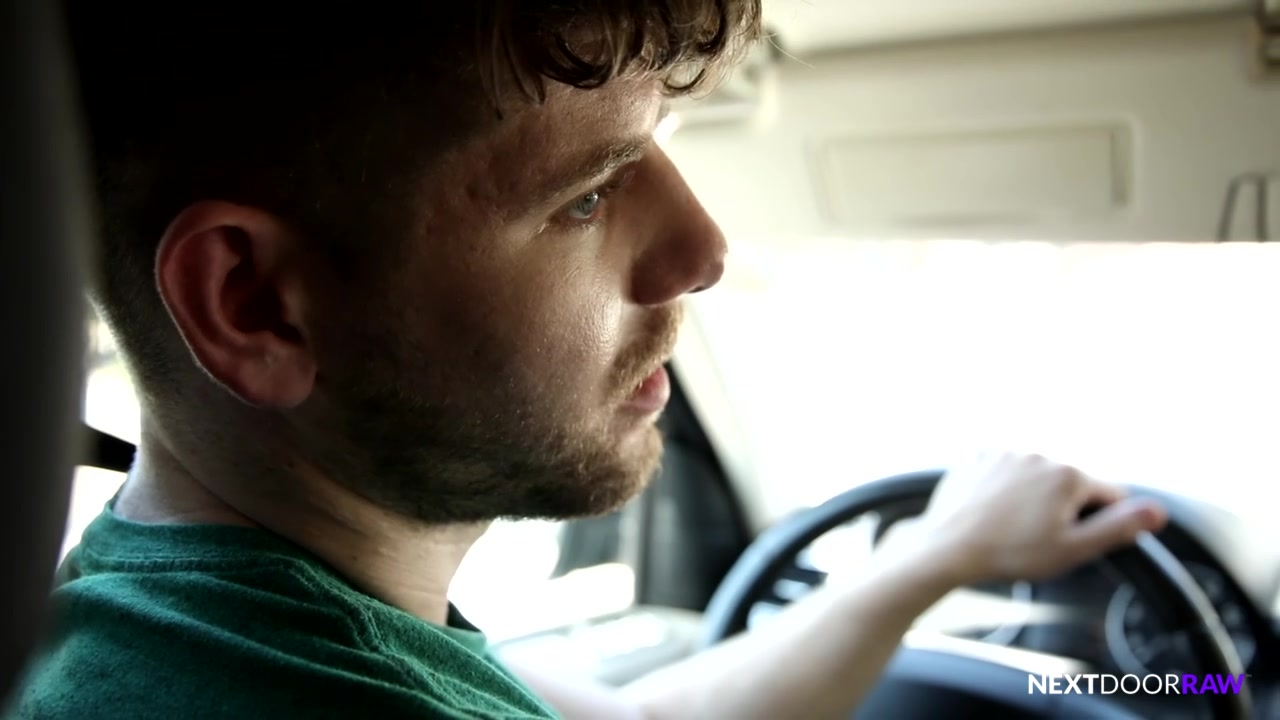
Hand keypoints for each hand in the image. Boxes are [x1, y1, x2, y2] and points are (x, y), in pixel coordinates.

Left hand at [911, 451, 1166, 584]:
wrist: (948, 548)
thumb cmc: (1010, 553)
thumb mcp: (1073, 549)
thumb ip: (1119, 527)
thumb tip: (1158, 510)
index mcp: (1068, 475)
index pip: (1107, 496)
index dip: (1098, 523)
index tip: (1072, 539)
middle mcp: (1039, 453)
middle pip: (1070, 484)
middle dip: (1063, 509)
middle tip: (1037, 537)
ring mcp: (1005, 452)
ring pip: (1036, 477)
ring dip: (1033, 497)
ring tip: (1011, 526)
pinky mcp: (978, 457)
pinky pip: (1005, 472)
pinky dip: (1004, 488)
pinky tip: (993, 511)